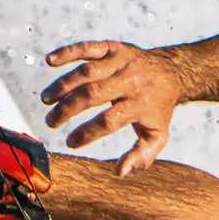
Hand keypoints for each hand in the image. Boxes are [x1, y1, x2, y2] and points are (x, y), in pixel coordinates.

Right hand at [39, 40, 186, 174]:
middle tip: (51, 122)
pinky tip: (50, 61)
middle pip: (93, 94)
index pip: (109, 120)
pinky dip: (68, 52)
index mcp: (140, 104)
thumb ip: (141, 156)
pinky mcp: (114, 48)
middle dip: (68, 109)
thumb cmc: (158, 108)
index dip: (87, 133)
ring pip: (87, 72)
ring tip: (46, 99)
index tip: (70, 142)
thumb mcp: (157, 135)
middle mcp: (130, 81)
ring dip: (63, 85)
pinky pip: (89, 48)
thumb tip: (120, 172)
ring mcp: (121, 61)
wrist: (172, 73)